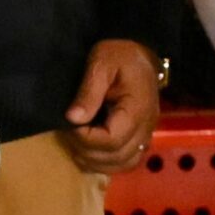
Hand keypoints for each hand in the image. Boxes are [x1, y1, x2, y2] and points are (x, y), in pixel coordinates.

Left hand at [59, 39, 162, 172]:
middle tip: (69, 133)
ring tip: (76, 144)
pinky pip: (127, 160)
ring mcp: (146, 133)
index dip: (86, 138)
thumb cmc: (119, 54)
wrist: (138, 51)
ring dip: (96, 161)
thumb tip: (73, 119)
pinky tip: (90, 151)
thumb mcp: (100, 64)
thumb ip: (88, 92)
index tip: (69, 124)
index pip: (112, 140)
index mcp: (137, 109)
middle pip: (117, 156)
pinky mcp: (141, 135)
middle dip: (87, 151)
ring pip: (124, 164)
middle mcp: (146, 127)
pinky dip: (107, 162)